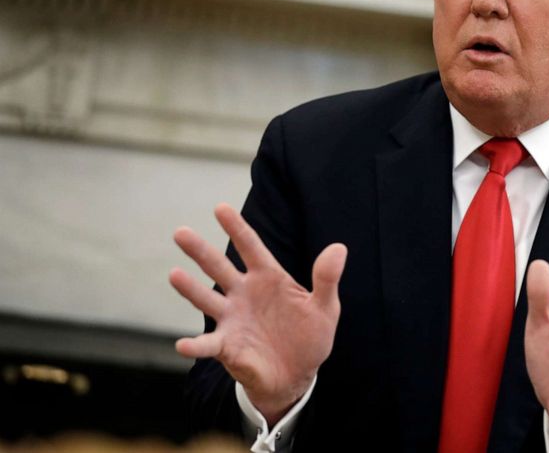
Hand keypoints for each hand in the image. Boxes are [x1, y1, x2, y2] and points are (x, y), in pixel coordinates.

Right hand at [169, 203, 346, 424]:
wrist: (298, 376)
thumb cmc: (310, 337)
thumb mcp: (325, 308)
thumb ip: (327, 279)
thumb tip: (339, 248)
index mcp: (268, 278)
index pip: (251, 247)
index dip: (237, 228)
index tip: (220, 208)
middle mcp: (244, 294)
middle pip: (219, 267)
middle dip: (200, 250)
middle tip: (180, 231)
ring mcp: (232, 319)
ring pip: (207, 299)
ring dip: (190, 288)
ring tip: (174, 274)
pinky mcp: (227, 347)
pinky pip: (208, 344)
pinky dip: (195, 346)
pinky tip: (183, 344)